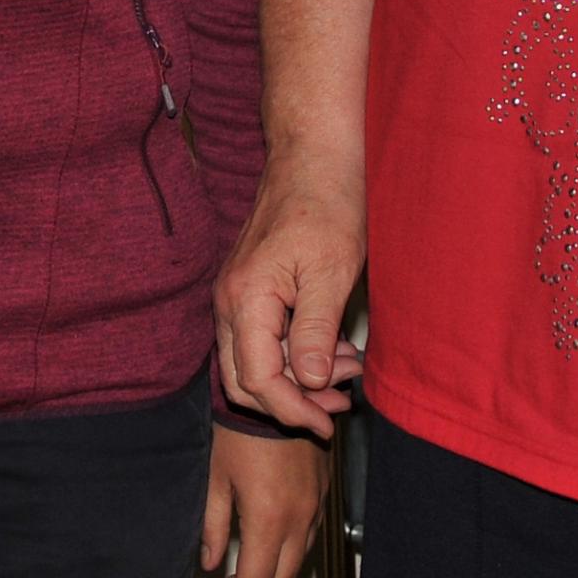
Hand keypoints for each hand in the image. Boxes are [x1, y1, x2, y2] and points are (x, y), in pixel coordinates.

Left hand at [198, 425, 328, 577]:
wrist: (279, 390)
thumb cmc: (240, 429)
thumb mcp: (215, 478)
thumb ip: (211, 527)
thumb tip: (210, 566)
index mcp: (268, 518)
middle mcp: (298, 519)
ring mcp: (315, 507)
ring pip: (298, 564)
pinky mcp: (323, 494)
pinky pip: (308, 539)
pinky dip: (287, 556)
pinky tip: (266, 550)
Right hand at [214, 160, 367, 433]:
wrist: (314, 155)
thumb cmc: (327, 203)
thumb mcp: (331, 271)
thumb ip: (314, 331)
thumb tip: (305, 382)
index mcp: (245, 299)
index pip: (257, 380)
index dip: (293, 410)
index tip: (329, 422)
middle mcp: (230, 301)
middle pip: (245, 380)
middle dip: (292, 401)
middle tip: (339, 404)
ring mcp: (237, 294)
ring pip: (253, 361)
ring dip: (297, 377)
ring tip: (347, 371)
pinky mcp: (251, 288)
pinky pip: (262, 338)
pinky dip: (294, 352)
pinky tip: (333, 348)